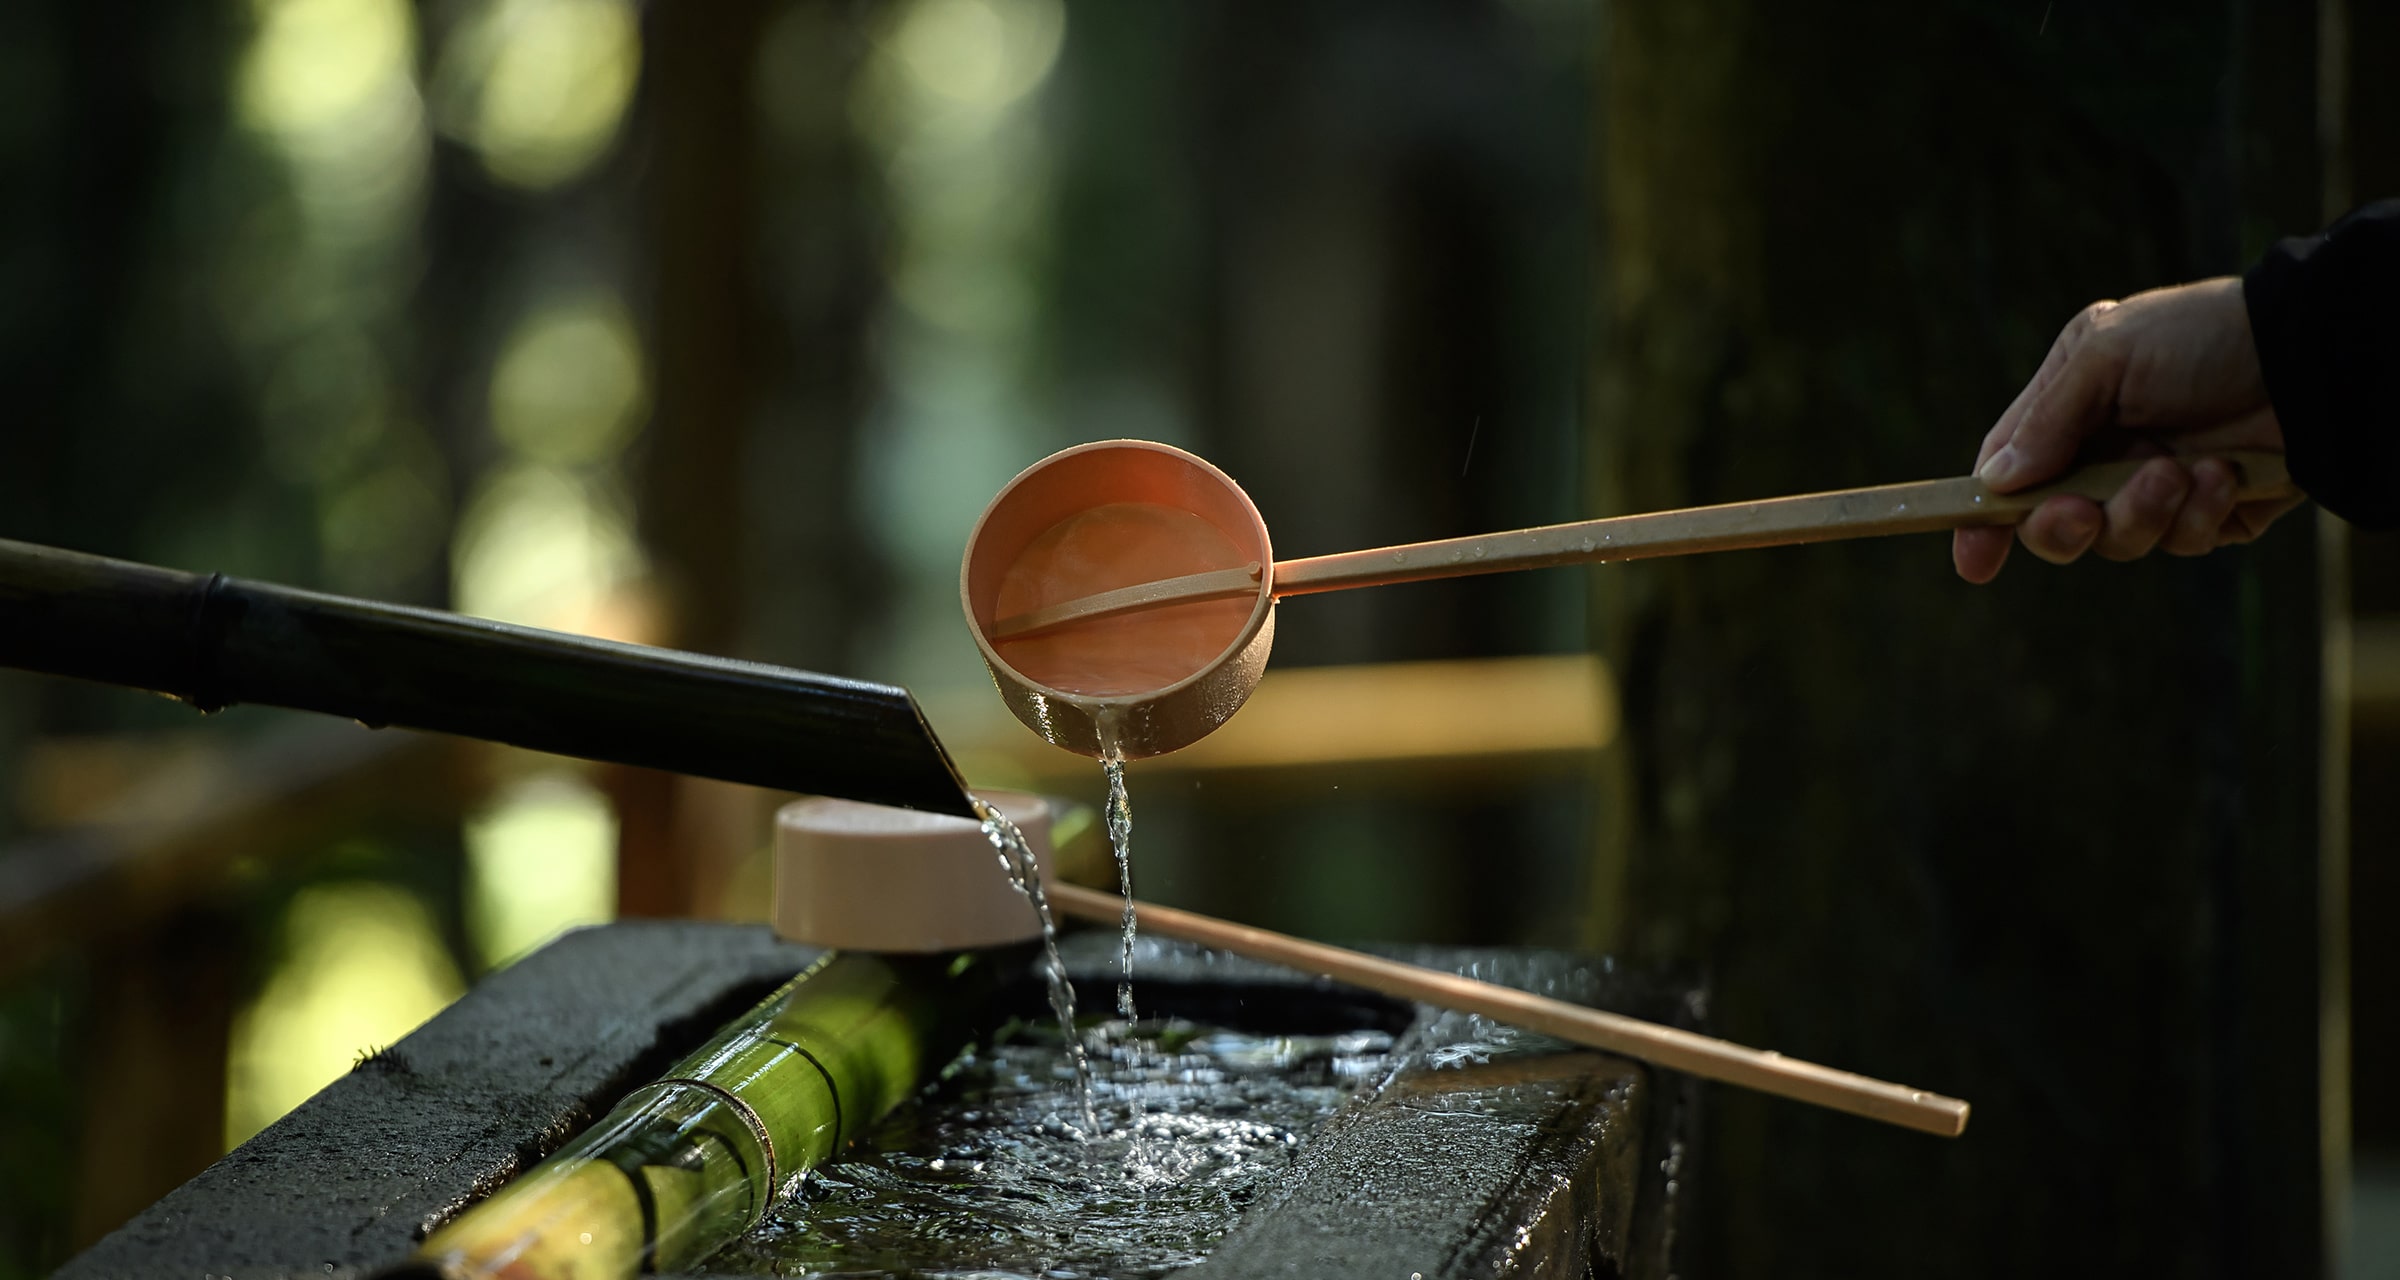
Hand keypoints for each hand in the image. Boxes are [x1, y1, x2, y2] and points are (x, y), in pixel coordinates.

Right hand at [1953, 277, 2298, 583]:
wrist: (2312, 357)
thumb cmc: (2203, 336)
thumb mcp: (2108, 353)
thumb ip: (2046, 420)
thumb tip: (1995, 483)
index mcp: (2070, 404)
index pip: (2008, 469)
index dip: (1984, 519)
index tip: (1974, 562)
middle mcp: (2107, 449)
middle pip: (2054, 523)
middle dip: (2062, 527)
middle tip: (2081, 513)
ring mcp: (2157, 486)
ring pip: (2119, 541)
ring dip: (2144, 513)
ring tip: (2182, 472)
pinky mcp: (2209, 513)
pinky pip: (2183, 543)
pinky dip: (2201, 513)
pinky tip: (2226, 474)